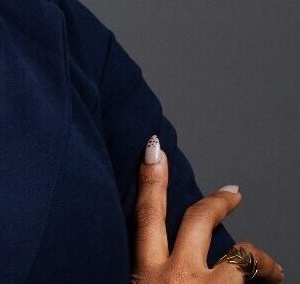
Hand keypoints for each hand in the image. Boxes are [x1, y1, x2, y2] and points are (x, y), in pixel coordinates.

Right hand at [131, 135, 283, 282]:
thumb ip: (147, 280)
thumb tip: (151, 277)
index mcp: (145, 275)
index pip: (147, 215)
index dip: (151, 178)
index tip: (155, 148)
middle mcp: (176, 275)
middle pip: (197, 221)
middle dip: (216, 203)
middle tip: (233, 192)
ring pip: (240, 256)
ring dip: (259, 258)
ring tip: (273, 269)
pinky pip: (254, 279)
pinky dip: (267, 280)